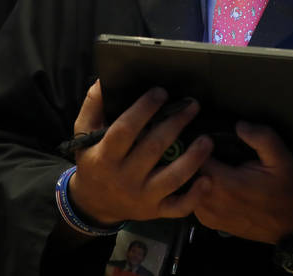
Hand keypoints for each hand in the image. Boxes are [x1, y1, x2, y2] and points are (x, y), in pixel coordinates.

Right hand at [67, 80, 212, 224]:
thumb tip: (103, 80)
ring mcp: (142, 197)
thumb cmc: (94, 161)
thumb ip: (93, 106)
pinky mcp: (155, 211)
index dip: (144, 109)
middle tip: (192, 105)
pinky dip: (195, 196)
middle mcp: (124, 178)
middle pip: (153, 149)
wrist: (93, 204)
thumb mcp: (84, 135)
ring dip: (193, 158)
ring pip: (171, 178)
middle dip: (175, 124)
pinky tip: (208, 179)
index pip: (125, 129)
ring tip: (207, 139)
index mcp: (105, 156)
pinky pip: (178, 207)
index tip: (161, 92)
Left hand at [193, 121, 292, 243]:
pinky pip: (193, 202)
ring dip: (193, 176)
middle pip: (186, 174)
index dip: (195, 145)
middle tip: (200, 147)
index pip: (193, 159)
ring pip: (187, 190)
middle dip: (191, 159)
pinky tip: (209, 181)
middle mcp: (212, 201)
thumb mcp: (282, 158)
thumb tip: (239, 125)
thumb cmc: (286, 189)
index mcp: (225, 183)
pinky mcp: (211, 223)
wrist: (292, 225)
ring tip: (204, 162)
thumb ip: (261, 137)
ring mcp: (209, 215)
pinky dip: (196, 190)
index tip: (203, 137)